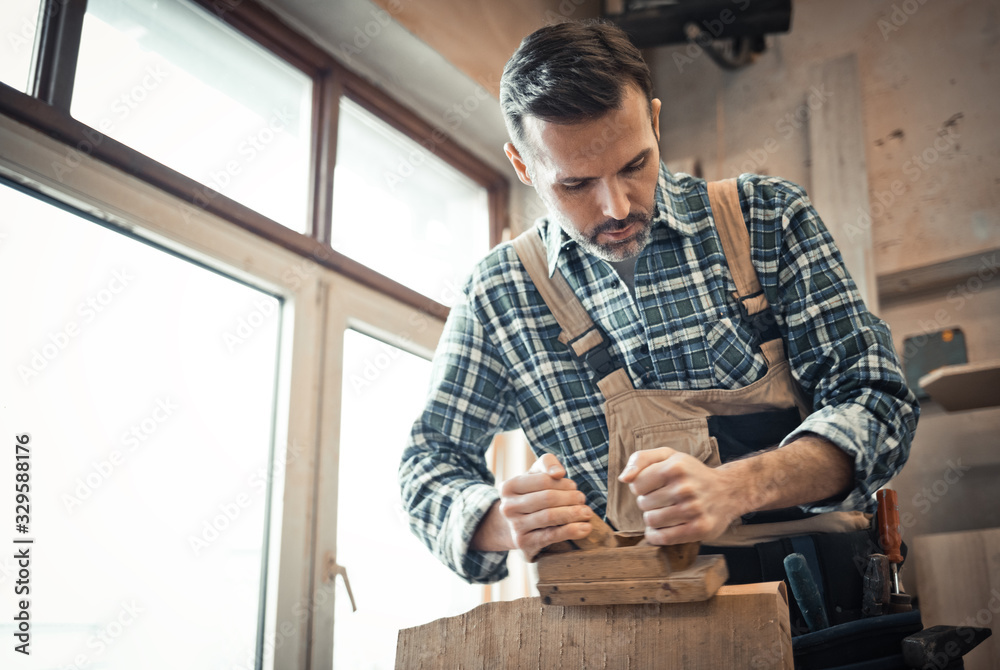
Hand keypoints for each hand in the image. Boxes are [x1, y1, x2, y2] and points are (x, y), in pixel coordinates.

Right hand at [497, 453, 593, 559]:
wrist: (517, 525)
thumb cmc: (532, 495)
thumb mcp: (536, 474)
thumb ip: (547, 464)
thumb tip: (558, 473)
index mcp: (509, 486)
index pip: (543, 480)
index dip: (563, 483)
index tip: (574, 486)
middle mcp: (508, 507)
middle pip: (547, 498)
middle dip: (570, 498)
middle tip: (583, 499)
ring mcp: (515, 526)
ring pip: (550, 517)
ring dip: (573, 513)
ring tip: (587, 512)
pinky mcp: (524, 544)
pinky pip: (551, 536)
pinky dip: (571, 531)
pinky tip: (585, 528)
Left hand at [618, 447, 741, 544]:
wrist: (727, 490)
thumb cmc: (690, 472)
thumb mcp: (667, 456)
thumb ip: (640, 460)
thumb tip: (624, 479)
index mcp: (675, 466)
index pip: (636, 485)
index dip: (640, 487)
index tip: (652, 486)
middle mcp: (685, 487)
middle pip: (643, 504)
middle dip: (648, 503)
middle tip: (662, 500)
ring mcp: (693, 509)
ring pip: (651, 521)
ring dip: (653, 519)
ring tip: (664, 512)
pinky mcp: (699, 529)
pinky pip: (664, 538)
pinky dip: (656, 536)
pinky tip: (660, 530)